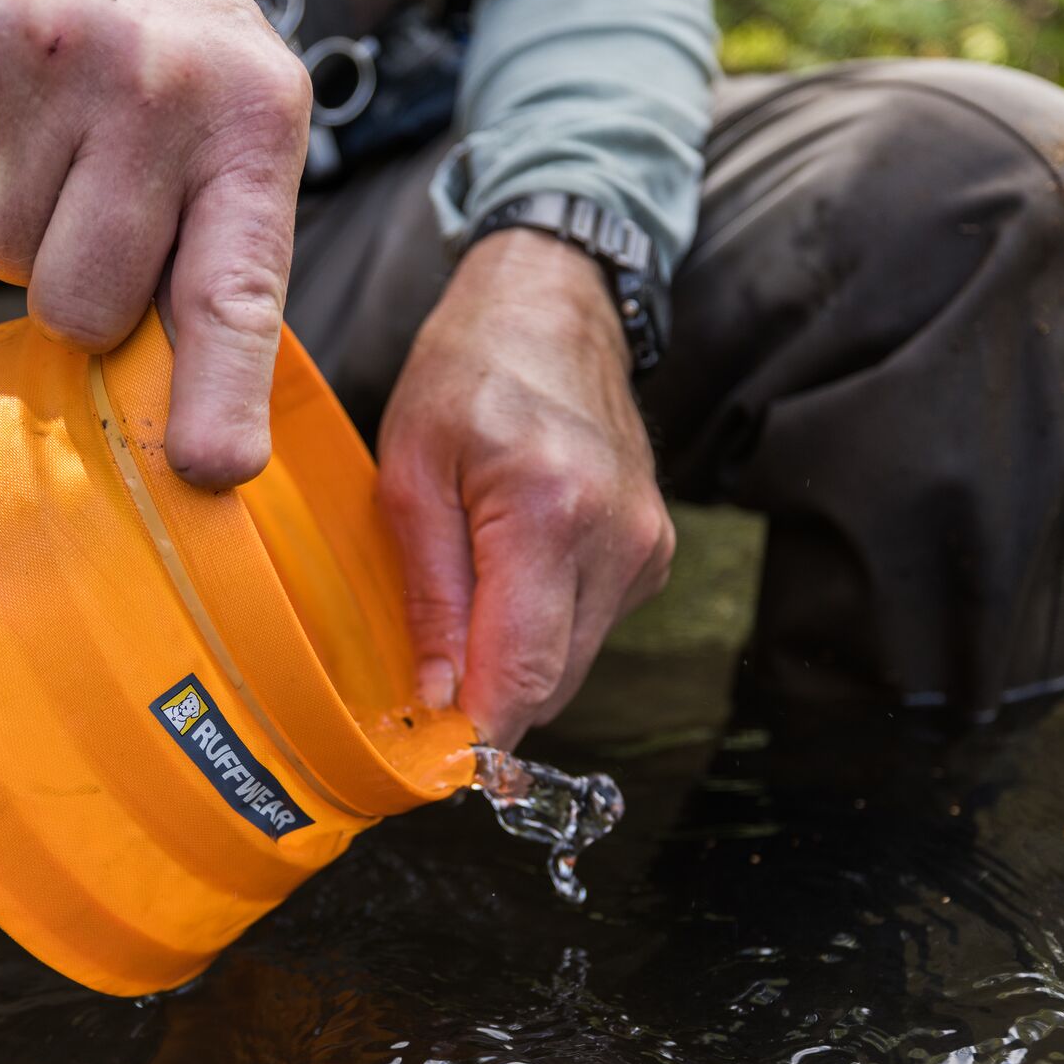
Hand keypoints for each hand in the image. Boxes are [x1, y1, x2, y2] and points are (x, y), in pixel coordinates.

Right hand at [0, 0, 311, 485]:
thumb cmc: (168, 78)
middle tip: (99, 200)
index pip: (233, 290)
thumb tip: (193, 458)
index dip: (221, 392)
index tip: (211, 468)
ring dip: (20, 226)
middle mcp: (154, 83)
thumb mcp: (232, 146)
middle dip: (79, 286)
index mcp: (252, 123)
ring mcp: (41, 55)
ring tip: (52, 139)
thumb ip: (220, 279)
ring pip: (0, 260)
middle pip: (79, 308)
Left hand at [378, 229, 675, 748]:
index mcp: (550, 512)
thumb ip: (428, 592)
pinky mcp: (654, 552)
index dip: (475, 734)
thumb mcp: (409, 471)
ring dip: (514, 663)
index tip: (426, 758)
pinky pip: (591, 628)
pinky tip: (506, 579)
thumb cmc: (469, 370)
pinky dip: (543, 628)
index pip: (523, 675)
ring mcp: (647, 548)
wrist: (552, 304)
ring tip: (461, 605)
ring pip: (574, 664)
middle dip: (487, 702)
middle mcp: (619, 540)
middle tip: (421, 686)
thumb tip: (438, 700)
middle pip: (553, 683)